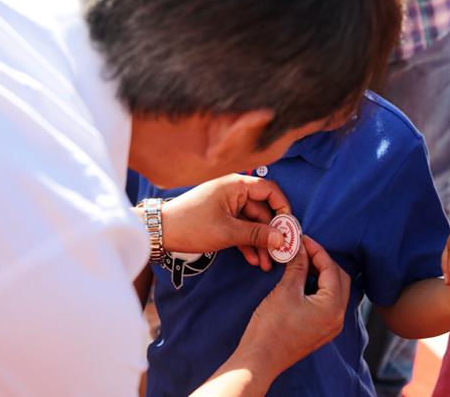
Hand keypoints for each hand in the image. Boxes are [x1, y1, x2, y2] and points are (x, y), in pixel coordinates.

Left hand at [160, 174, 288, 255]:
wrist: (160, 232)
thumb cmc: (192, 225)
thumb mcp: (228, 232)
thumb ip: (257, 234)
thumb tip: (282, 239)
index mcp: (237, 185)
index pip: (271, 190)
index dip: (283, 208)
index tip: (289, 228)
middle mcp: (235, 192)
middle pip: (263, 211)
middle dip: (271, 234)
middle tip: (280, 254)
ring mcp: (228, 206)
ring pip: (253, 223)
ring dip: (260, 243)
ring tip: (267, 264)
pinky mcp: (222, 218)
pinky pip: (241, 229)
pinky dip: (247, 243)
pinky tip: (254, 260)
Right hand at [236, 236, 350, 375]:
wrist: (260, 359)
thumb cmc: (271, 328)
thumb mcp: (285, 290)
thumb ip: (297, 266)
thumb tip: (300, 248)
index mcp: (333, 307)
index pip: (331, 269)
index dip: (317, 250)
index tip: (302, 239)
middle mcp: (338, 317)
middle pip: (338, 278)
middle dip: (322, 261)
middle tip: (303, 249)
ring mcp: (330, 325)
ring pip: (333, 290)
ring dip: (320, 274)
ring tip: (301, 261)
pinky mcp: (321, 329)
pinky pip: (326, 302)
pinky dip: (317, 288)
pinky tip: (301, 279)